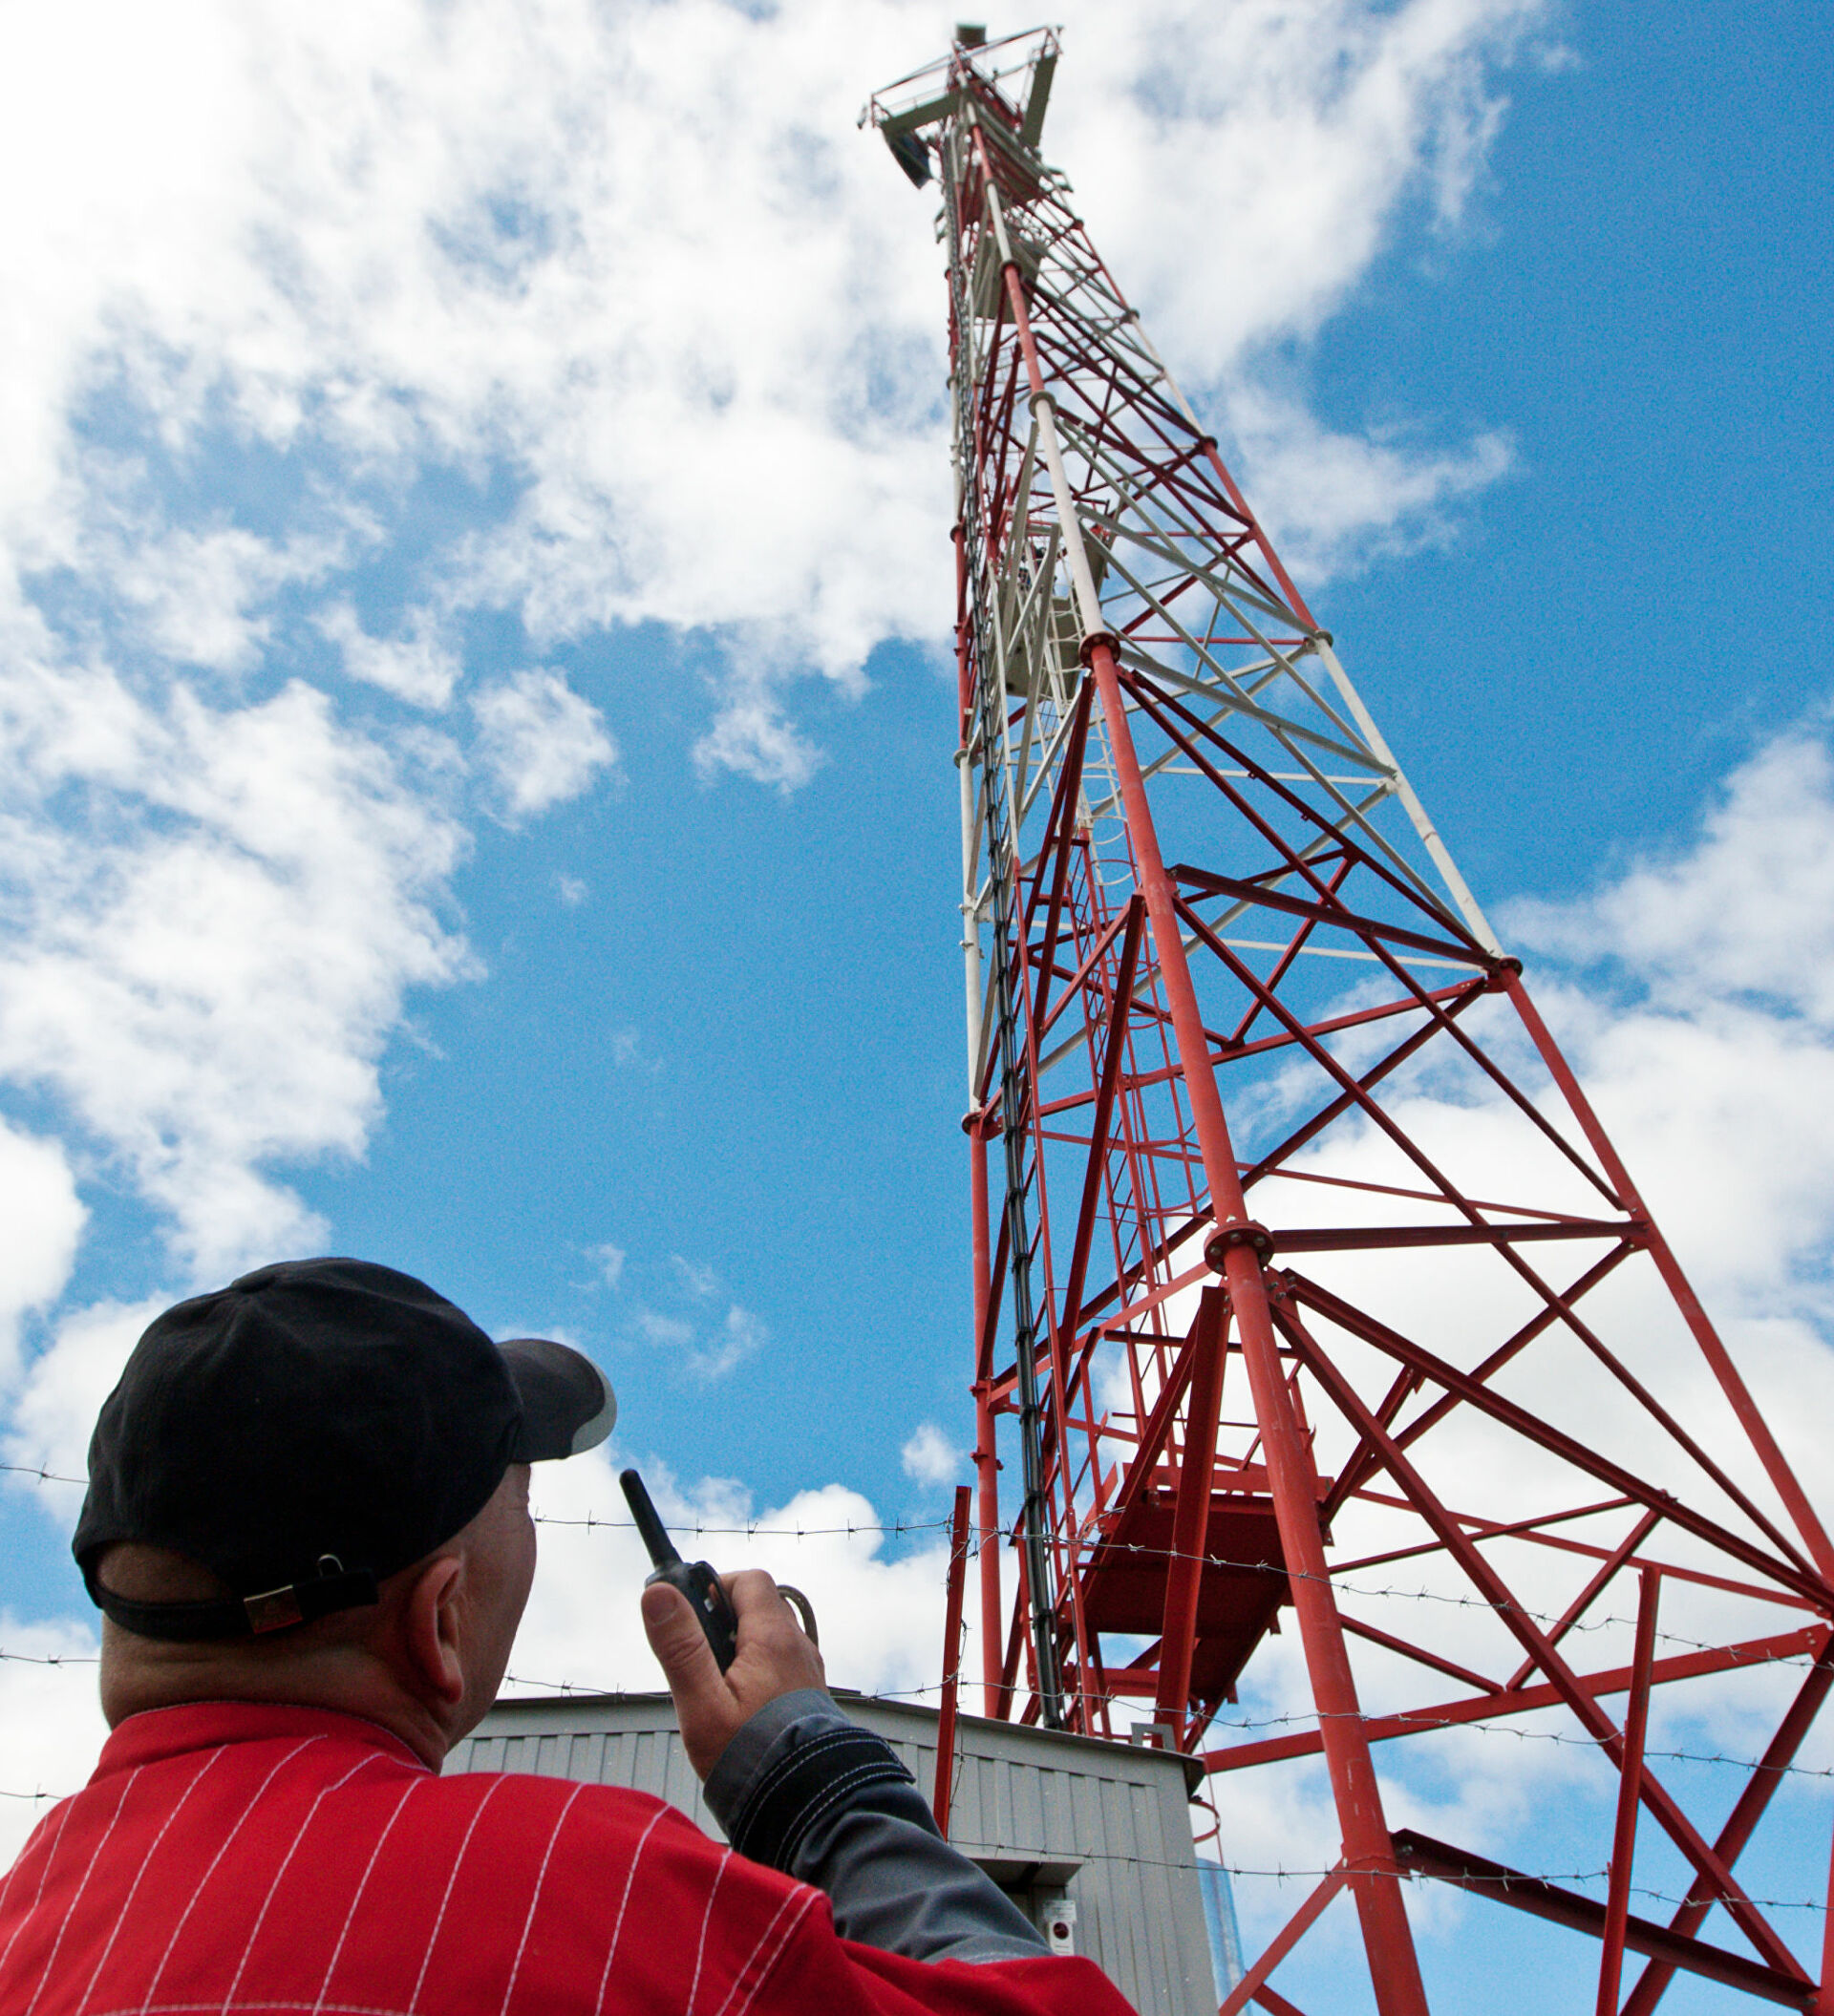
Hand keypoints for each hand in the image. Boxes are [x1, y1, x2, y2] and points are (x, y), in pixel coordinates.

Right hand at [641, 1568, 826, 1778]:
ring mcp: (807, 1670)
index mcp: (774, 1638)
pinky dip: (757, 1669)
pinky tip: (739, 1706)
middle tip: (696, 1657)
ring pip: (770, 1636)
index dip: (716, 1585)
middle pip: (759, 1606)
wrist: (803, 1805)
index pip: (749, 1581)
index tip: (689, 1612)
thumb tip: (658, 1594)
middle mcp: (798, 1647)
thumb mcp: (702, 1704)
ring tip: (714, 1688)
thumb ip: (680, 1647)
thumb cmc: (750, 1757)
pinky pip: (781, 1663)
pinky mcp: (809, 1694)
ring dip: (740, 1647)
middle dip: (724, 1620)